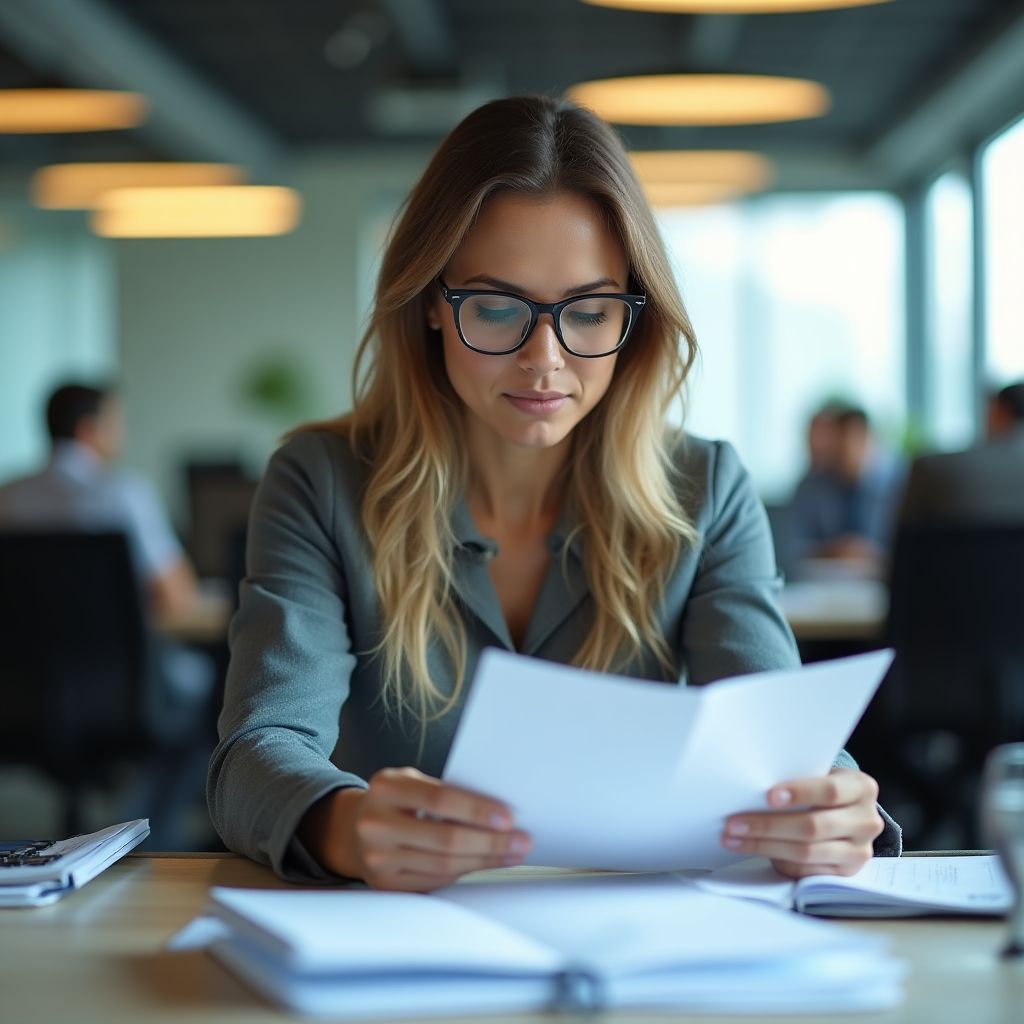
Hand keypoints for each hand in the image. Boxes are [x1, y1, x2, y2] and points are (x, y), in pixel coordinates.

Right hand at [300, 767, 531, 891]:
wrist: (356, 828)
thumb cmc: (397, 800)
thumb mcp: (412, 782)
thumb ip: (447, 792)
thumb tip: (500, 812)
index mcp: (386, 787)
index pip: (440, 798)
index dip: (478, 809)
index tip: (509, 816)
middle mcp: (376, 823)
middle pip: (446, 838)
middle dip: (491, 841)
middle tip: (522, 841)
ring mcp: (377, 858)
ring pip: (444, 864)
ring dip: (486, 860)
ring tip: (512, 853)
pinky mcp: (384, 884)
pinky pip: (435, 880)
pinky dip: (466, 871)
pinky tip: (486, 862)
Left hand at [721, 768, 883, 877]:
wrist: (850, 812)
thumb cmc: (824, 787)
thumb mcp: (821, 775)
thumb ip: (799, 779)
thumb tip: (752, 788)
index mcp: (861, 788)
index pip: (830, 791)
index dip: (799, 793)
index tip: (768, 796)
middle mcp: (866, 821)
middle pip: (813, 827)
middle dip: (769, 825)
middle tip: (734, 823)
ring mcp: (858, 851)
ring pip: (806, 852)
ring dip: (764, 845)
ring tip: (734, 839)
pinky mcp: (846, 873)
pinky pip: (806, 870)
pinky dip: (778, 860)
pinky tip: (755, 850)